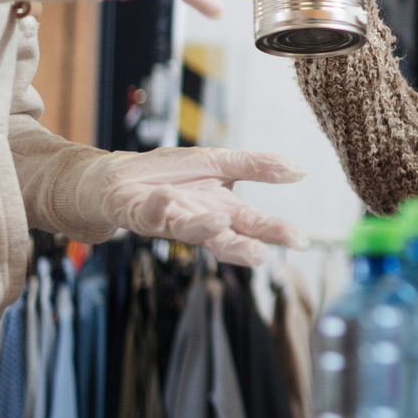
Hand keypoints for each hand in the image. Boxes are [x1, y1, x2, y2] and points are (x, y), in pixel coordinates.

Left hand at [76, 147, 306, 266]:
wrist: (116, 178)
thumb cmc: (168, 174)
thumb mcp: (217, 162)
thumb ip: (255, 166)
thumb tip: (299, 171)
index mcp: (222, 209)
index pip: (254, 224)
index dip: (276, 232)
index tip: (301, 242)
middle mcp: (199, 221)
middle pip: (226, 237)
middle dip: (243, 247)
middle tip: (261, 256)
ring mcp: (169, 221)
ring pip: (189, 231)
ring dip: (202, 227)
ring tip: (218, 221)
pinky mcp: (139, 215)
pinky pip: (150, 213)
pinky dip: (158, 204)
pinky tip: (167, 196)